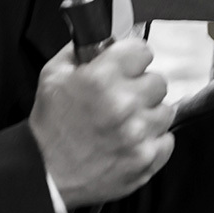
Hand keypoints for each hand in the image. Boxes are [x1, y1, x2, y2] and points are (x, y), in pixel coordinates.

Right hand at [30, 38, 175, 208]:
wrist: (46, 174)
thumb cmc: (50, 126)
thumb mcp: (52, 75)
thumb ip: (80, 50)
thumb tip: (104, 38)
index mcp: (101, 78)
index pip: (143, 51)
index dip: (133, 58)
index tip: (128, 66)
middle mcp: (124, 104)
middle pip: (158, 81)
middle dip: (141, 87)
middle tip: (124, 98)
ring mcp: (138, 133)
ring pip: (166, 110)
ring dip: (149, 114)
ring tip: (127, 123)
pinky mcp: (146, 159)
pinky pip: (167, 139)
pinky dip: (153, 141)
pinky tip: (131, 141)